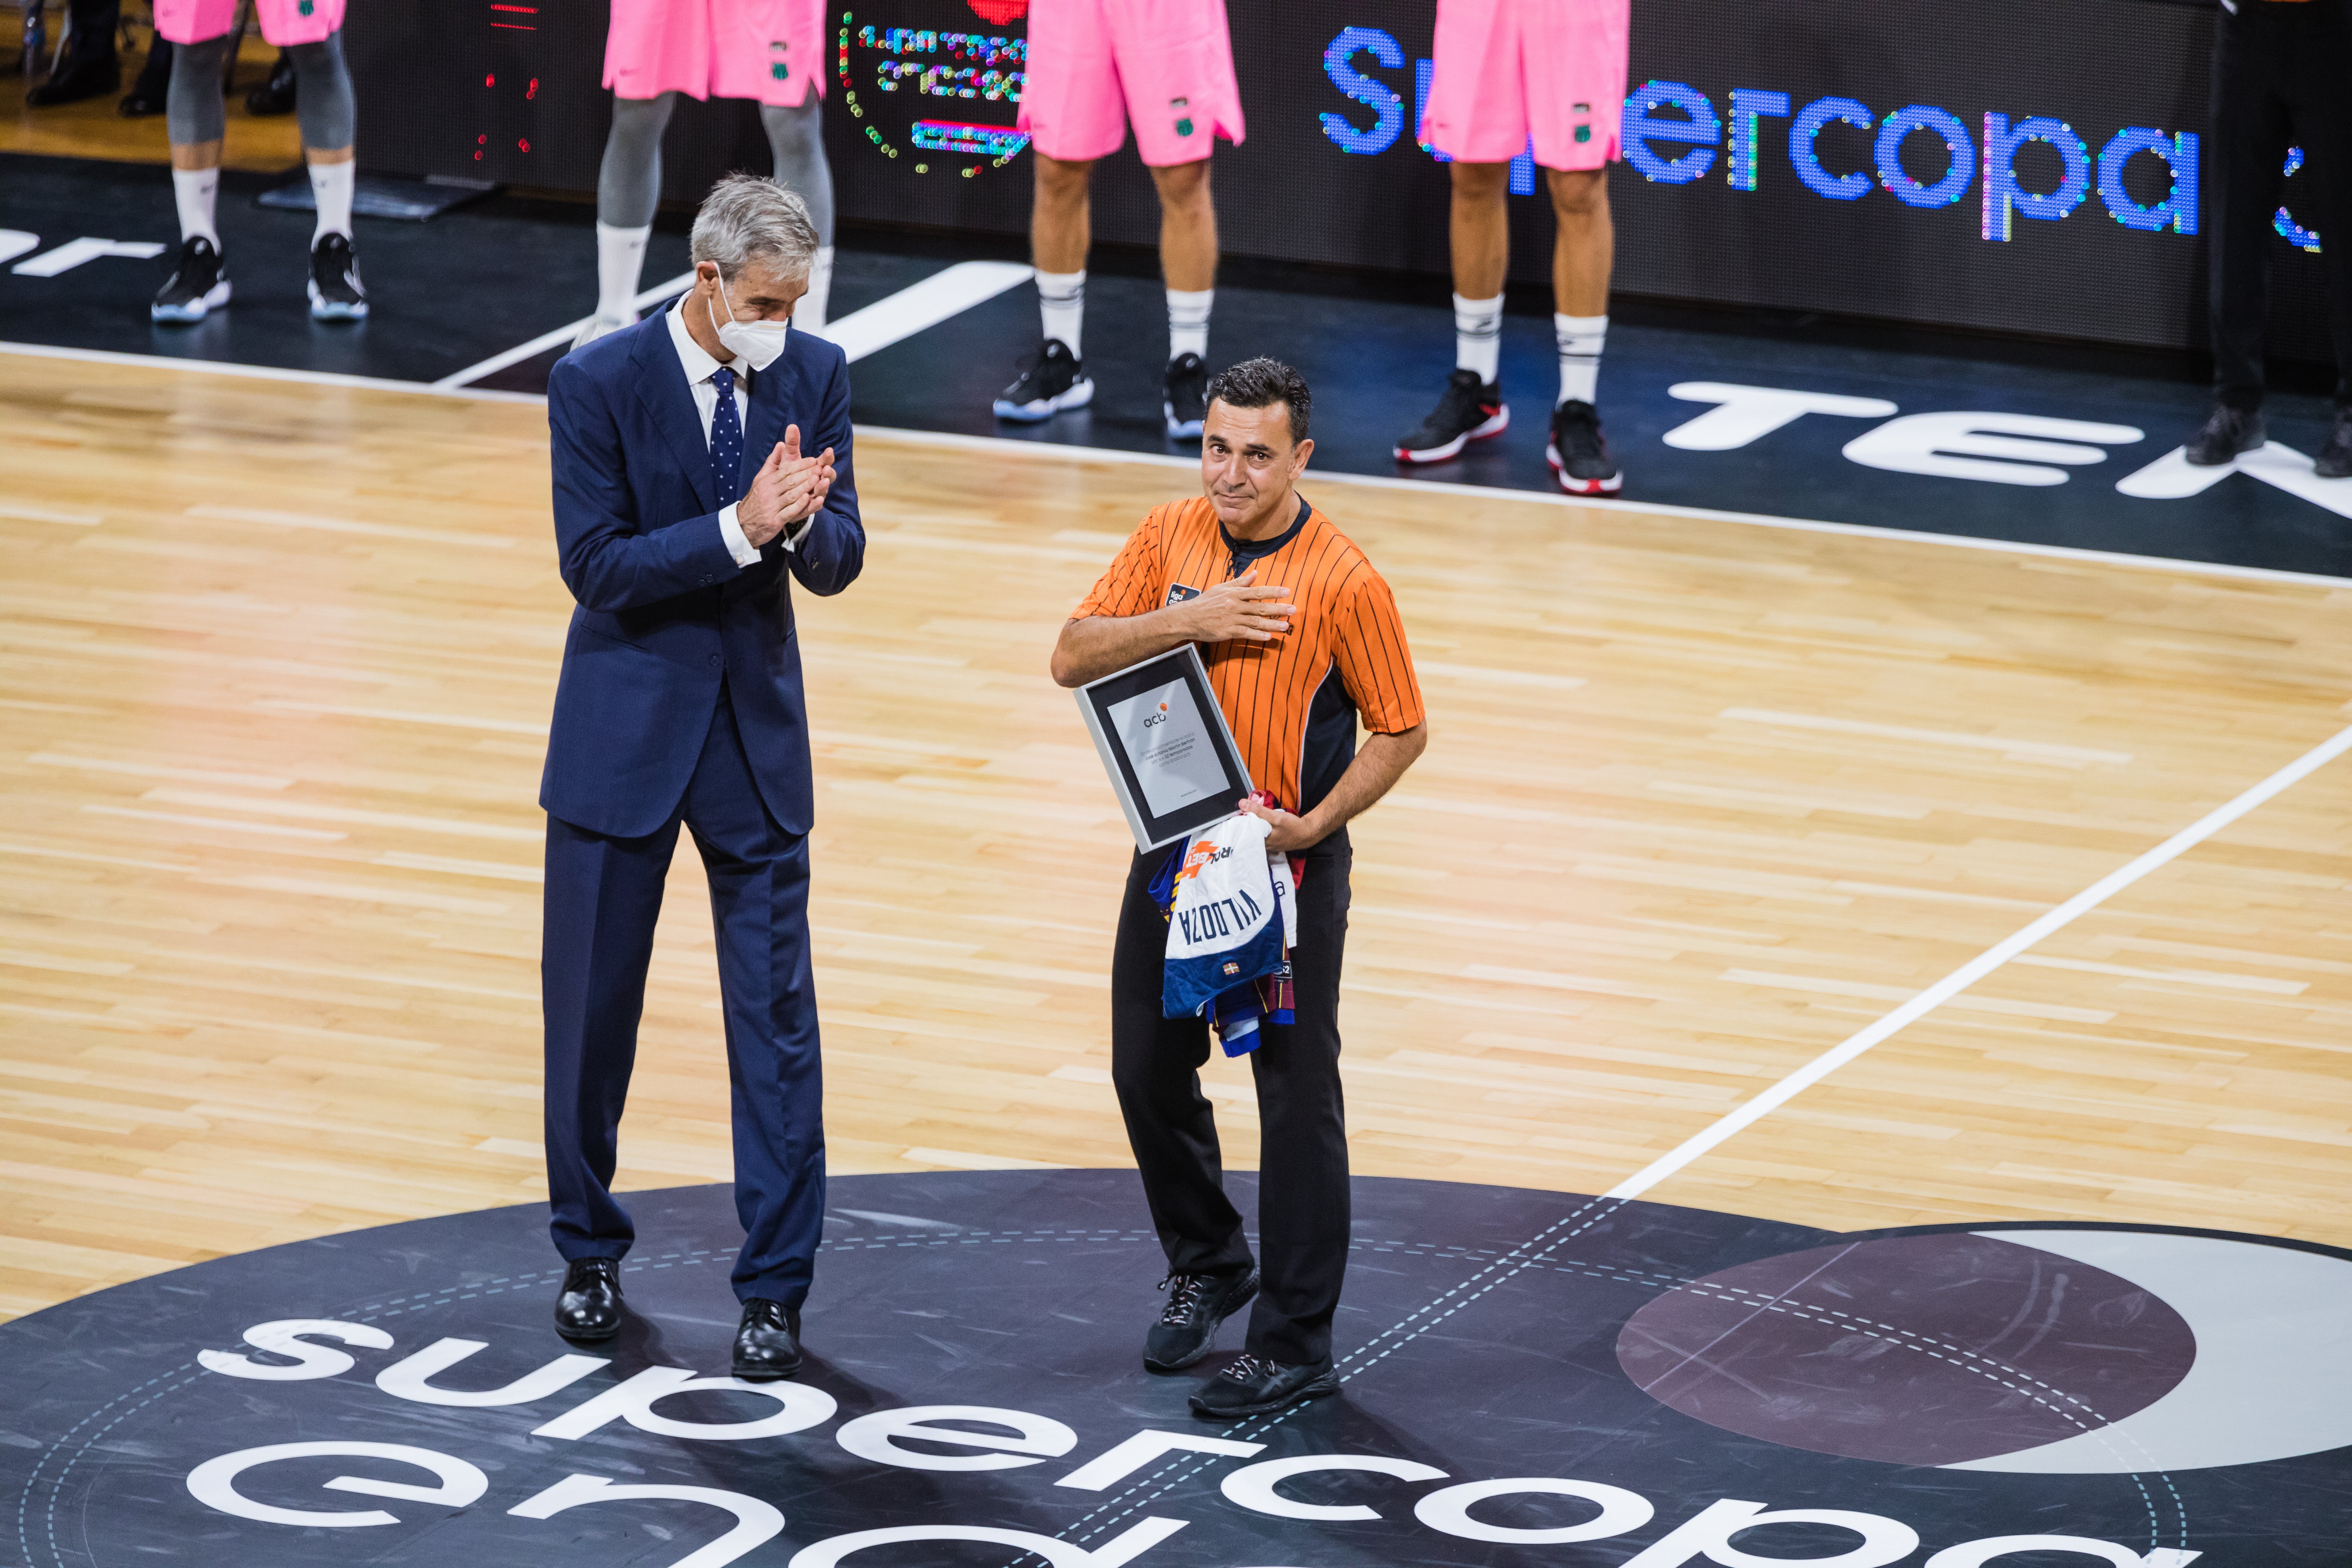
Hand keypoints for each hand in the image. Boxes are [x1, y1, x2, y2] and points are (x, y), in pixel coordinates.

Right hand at [739, 424, 836, 547]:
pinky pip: (789, 512)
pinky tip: (809, 499)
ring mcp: (771, 507)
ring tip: (818, 480)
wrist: (744, 523)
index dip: (800, 465)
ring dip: (805, 487)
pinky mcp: (774, 521)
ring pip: (791, 495)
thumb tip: (781, 444)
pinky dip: (799, 505)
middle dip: (806, 474)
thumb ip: (772, 462)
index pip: (786, 471)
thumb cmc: (756, 499)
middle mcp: (768, 493)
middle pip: (790, 481)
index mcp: (767, 481)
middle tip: (820, 469)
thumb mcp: (761, 479)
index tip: (814, 460)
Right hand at [1180, 569, 1293, 643]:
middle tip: (1293, 610)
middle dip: (1278, 609)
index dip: (1273, 592)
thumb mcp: (1221, 587)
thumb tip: (1255, 573)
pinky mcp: (1227, 631)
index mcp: (1234, 593)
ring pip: (1255, 621)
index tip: (1287, 592)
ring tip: (1286, 626)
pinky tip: (1268, 637)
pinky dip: (1257, 635)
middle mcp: (1234, 605)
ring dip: (1272, 624)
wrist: (1188, 617)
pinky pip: (1245, 633)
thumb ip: (1240, 581)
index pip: (1257, 591)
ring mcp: (1231, 619)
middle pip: (1260, 607)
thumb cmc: (1205, 602)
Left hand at [1239, 796, 1318, 852]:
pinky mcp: (1272, 843)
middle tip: (1238, 815)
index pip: (1243, 834)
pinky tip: (1257, 823)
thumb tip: (1242, 804)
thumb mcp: (1276, 817)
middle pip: (1247, 836)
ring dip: (1250, 827)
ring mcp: (1267, 846)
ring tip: (1245, 818)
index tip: (1233, 816)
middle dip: (1243, 826)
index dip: (1237, 825)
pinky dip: (1258, 830)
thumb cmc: (1293, 827)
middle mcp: (1262, 847)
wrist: (1308, 833)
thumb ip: (1259, 811)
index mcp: (1261, 842)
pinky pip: (1260, 836)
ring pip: (1254, 836)